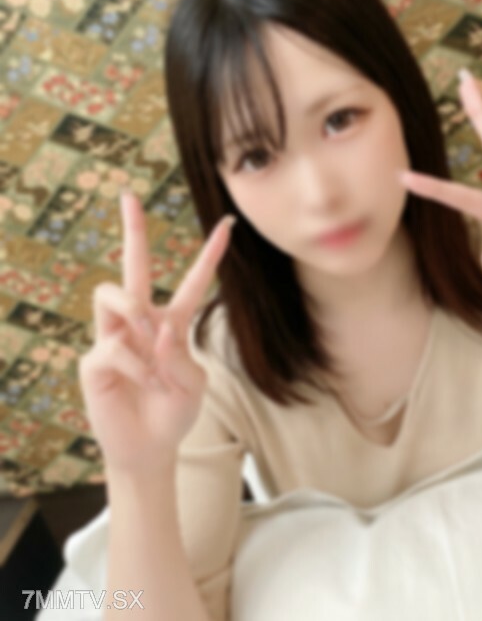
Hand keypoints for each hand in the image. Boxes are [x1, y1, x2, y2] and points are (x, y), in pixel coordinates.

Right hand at [78, 191, 234, 474]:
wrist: (150, 447)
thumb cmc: (175, 412)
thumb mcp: (193, 384)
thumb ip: (180, 354)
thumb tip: (156, 329)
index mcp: (173, 323)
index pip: (194, 282)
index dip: (210, 255)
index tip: (226, 225)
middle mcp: (142, 322)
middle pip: (134, 267)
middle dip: (132, 230)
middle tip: (128, 195)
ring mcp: (115, 337)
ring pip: (113, 293)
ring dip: (135, 314)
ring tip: (149, 344)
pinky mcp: (95, 358)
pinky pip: (114, 346)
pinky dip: (136, 365)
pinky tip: (143, 382)